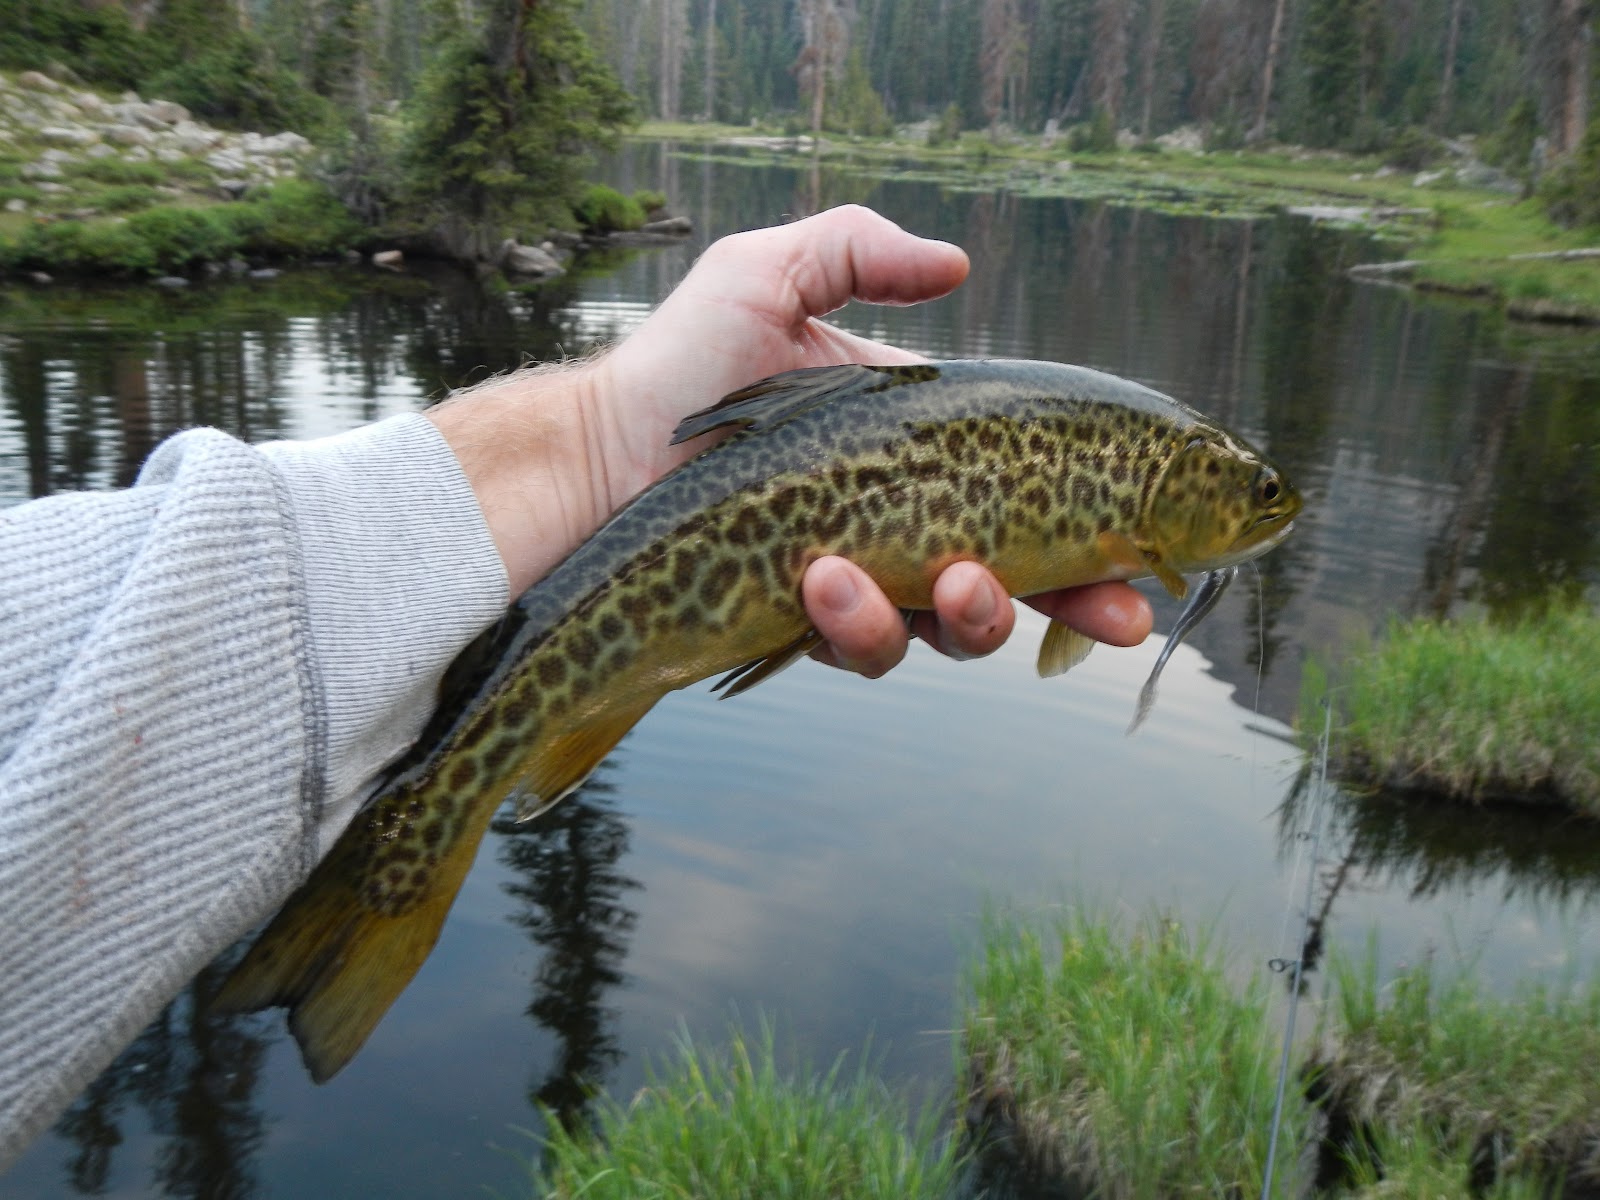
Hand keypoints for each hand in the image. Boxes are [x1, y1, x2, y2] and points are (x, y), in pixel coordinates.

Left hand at [432, 205, 1149, 670]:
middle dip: (1076, 607)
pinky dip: (860, 625)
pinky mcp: (806, 624)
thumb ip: (857, 251)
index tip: (1151, 556)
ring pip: (949, 631)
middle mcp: (902, 522)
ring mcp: (859, 581)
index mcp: (919, 449)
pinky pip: (861, 649)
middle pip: (1019, 581)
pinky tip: (825, 581)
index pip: (1028, 495)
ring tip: (944, 581)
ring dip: (968, 616)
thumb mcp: (769, 275)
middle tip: (1115, 616)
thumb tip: (960, 266)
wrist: (597, 451)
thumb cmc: (682, 363)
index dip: (1096, 532)